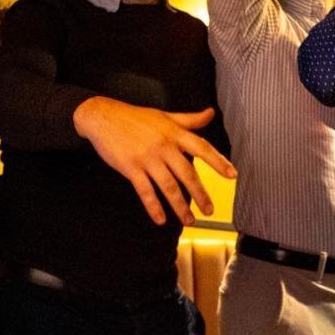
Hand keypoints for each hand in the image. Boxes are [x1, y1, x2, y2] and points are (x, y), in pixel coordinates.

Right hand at [73, 97, 236, 226]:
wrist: (103, 116)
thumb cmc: (135, 117)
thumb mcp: (164, 115)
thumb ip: (189, 119)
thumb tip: (211, 113)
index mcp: (174, 133)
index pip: (202, 147)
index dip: (218, 162)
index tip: (232, 175)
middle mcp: (163, 146)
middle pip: (187, 173)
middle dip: (200, 194)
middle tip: (209, 210)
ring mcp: (147, 158)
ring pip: (168, 186)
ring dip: (180, 206)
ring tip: (189, 221)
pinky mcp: (130, 168)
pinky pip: (145, 191)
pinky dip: (153, 206)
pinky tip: (160, 219)